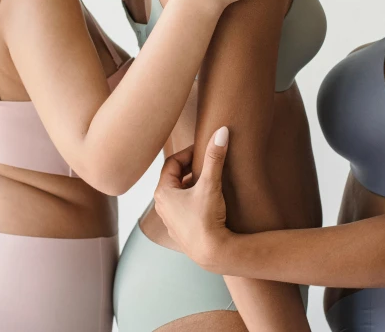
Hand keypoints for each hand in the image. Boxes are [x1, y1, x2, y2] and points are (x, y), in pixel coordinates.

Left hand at [153, 127, 232, 270]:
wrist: (212, 253)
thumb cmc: (206, 219)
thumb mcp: (210, 184)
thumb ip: (215, 157)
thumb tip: (221, 132)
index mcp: (163, 192)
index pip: (172, 163)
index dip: (189, 153)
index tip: (205, 150)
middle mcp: (162, 206)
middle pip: (175, 178)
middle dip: (191, 168)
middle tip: (208, 162)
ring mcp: (171, 220)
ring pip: (179, 194)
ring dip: (193, 184)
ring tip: (210, 179)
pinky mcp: (181, 231)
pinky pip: (184, 208)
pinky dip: (194, 199)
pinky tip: (209, 200)